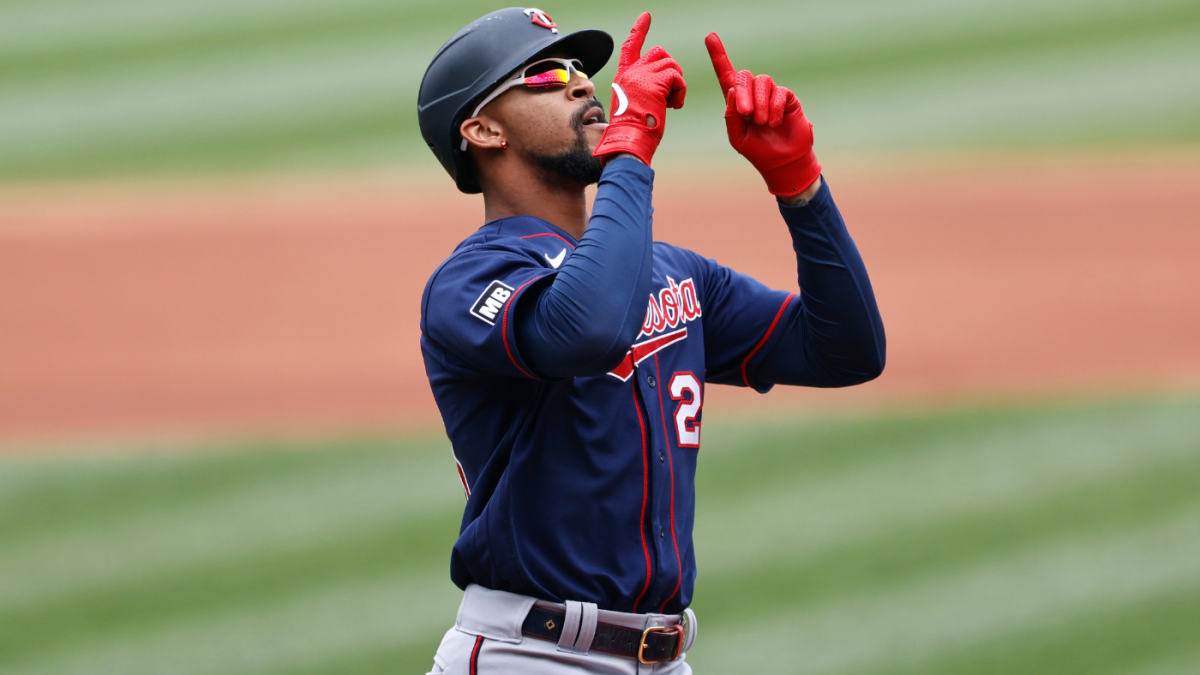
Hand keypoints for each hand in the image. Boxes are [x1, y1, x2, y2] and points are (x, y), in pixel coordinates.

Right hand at [592, 13, 686, 165]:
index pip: (630, 46)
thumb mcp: (633, 105)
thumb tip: (662, 86)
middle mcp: (631, 72)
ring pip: (672, 65)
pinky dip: (681, 91)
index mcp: (623, 77)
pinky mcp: (655, 82)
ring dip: (677, 84)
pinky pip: (677, 77)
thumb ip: (643, 89)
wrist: (628, 141)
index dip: (639, 30)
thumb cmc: (632, 132)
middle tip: (671, 94)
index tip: (646, 16)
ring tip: (671, 104)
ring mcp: (642, 75)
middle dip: (672, 70)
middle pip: (660, 53)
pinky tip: (674, 106)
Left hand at [705, 32, 820, 195]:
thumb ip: (730, 116)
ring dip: (760, 103)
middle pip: (744, 76)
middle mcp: (753, 94)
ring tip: (762, 123)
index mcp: (737, 102)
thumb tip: (731, 92)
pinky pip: (779, 92)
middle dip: (742, 93)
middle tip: (746, 114)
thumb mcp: (737, 137)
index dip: (718, 55)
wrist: (782, 163)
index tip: (710, 37)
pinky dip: (774, 108)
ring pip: (762, 81)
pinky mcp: (787, 98)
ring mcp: (771, 94)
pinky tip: (774, 123)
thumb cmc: (757, 151)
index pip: (726, 75)